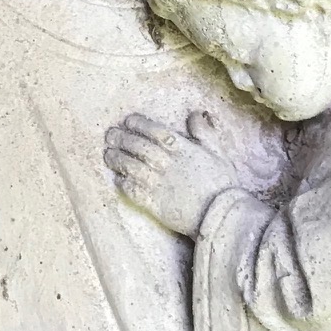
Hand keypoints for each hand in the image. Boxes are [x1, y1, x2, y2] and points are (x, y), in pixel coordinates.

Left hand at [104, 111, 239, 235]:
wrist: (220, 216)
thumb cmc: (222, 184)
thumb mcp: (218, 153)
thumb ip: (204, 132)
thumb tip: (194, 114)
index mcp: (183, 149)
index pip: (156, 131)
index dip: (139, 124)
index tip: (128, 121)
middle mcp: (167, 164)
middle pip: (139, 147)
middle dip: (122, 139)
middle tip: (110, 135)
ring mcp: (159, 184)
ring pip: (132, 167)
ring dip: (118, 159)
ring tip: (108, 154)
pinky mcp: (154, 204)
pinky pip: (134, 191)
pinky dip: (124, 183)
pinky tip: (118, 179)